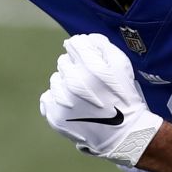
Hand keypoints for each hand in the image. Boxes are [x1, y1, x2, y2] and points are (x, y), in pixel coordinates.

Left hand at [39, 34, 163, 166]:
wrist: (122, 133)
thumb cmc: (123, 97)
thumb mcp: (122, 65)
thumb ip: (103, 45)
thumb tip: (85, 39)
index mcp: (92, 67)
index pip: (74, 43)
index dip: (83, 50)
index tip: (89, 60)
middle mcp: (74, 81)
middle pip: (64, 61)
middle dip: (75, 67)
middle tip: (90, 82)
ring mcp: (62, 100)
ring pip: (55, 79)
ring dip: (66, 83)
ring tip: (82, 96)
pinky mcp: (55, 116)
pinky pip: (47, 97)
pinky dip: (58, 100)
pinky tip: (72, 106)